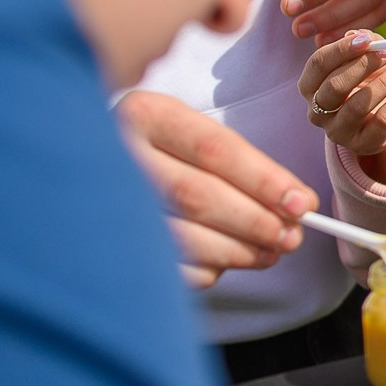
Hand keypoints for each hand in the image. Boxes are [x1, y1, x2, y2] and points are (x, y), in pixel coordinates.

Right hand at [117, 90, 314, 287]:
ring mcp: (101, 201)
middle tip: (292, 237)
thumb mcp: (188, 135)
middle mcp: (116, 154)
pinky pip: (161, 267)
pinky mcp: (99, 245)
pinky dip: (201, 271)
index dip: (265, 181)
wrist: (83, 167)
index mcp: (145, 114)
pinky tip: (221, 265)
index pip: (215, 149)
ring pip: (180, 237)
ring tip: (269, 253)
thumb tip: (297, 204)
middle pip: (198, 195)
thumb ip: (238, 164)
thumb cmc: (158, 153)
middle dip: (255, 222)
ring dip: (235, 251)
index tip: (302, 203)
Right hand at [298, 30, 385, 163]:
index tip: (366, 39)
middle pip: (333, 86)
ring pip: (358, 106)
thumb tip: (357, 34)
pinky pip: (382, 121)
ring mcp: (339, 132)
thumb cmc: (377, 80)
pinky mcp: (365, 144)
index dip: (341, 49)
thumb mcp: (371, 57)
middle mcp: (318, 112)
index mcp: (312, 87)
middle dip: (363, 65)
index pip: (318, 65)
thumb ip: (365, 42)